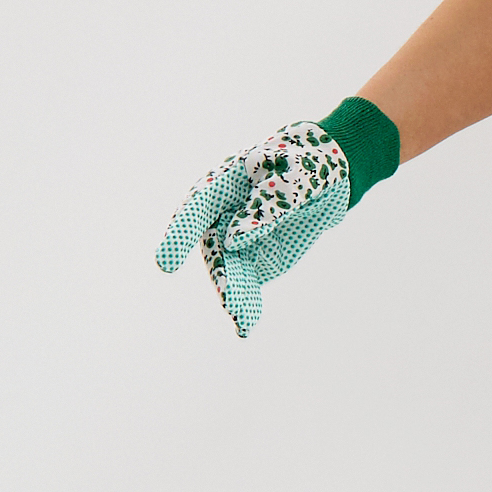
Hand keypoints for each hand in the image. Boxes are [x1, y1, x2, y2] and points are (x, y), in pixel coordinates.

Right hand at [155, 120, 353, 336]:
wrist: (325, 178)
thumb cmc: (301, 165)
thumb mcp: (292, 175)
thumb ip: (266, 205)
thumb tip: (234, 240)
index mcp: (220, 186)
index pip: (195, 210)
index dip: (180, 235)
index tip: (167, 263)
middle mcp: (219, 218)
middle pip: (213, 249)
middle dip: (222, 277)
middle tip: (230, 302)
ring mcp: (234, 243)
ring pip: (228, 273)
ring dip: (234, 296)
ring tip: (242, 320)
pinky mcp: (254, 262)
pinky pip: (246, 285)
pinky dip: (247, 304)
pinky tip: (245, 325)